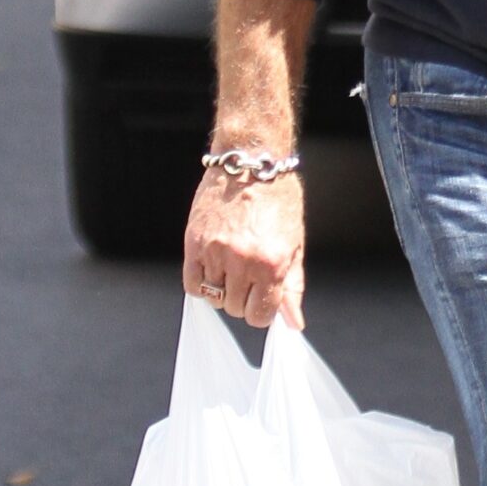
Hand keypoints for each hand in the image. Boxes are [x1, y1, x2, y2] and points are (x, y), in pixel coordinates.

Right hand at [182, 168, 306, 327]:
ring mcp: (216, 252)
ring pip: (214, 298)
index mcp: (272, 263)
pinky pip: (192, 284)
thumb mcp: (294, 245)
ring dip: (223, 291)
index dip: (262, 312)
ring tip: (232, 267)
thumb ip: (292, 287)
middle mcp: (243, 261)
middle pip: (236, 309)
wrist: (251, 163)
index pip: (260, 315)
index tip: (262, 300)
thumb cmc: (278, 199)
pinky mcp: (194, 243)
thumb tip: (293, 322)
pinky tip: (213, 269)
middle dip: (244, 300)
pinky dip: (202, 284)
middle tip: (249, 277)